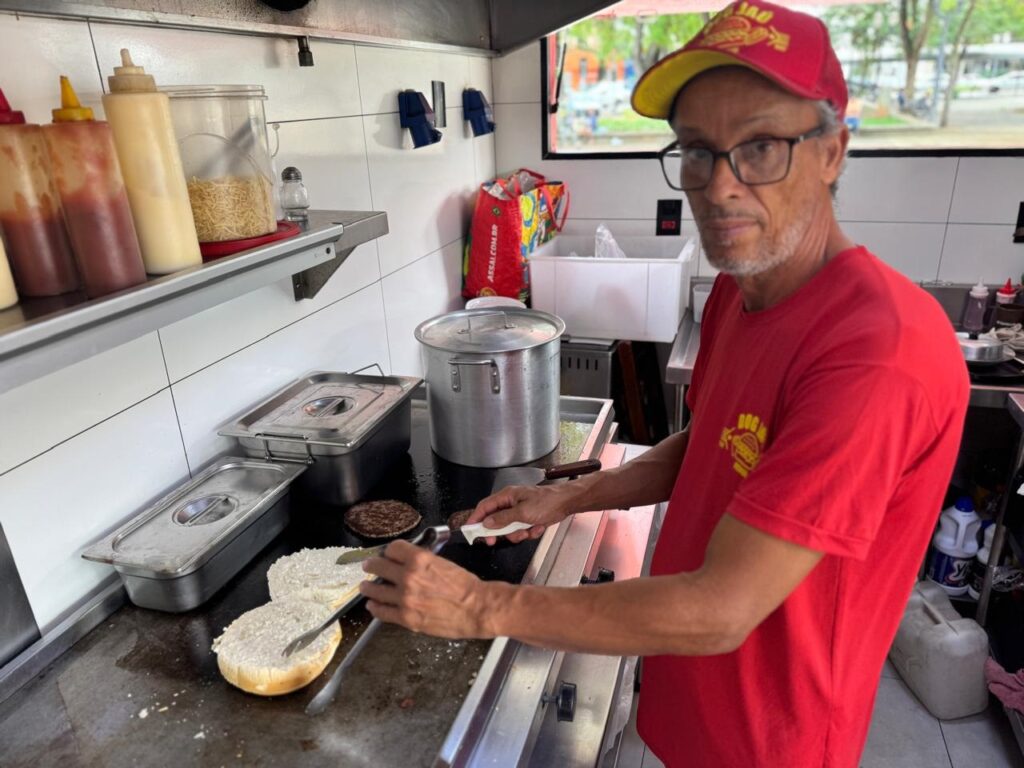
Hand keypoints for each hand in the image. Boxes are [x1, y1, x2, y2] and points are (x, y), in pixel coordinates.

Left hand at [360, 540, 498, 638]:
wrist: (477, 608)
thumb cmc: (466, 586)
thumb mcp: (443, 563)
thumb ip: (422, 562)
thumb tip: (408, 562)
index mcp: (419, 559)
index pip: (392, 548)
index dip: (388, 551)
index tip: (386, 554)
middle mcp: (408, 577)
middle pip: (378, 565)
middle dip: (372, 564)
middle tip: (368, 565)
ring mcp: (405, 598)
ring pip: (375, 589)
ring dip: (368, 587)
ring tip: (365, 586)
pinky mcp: (406, 618)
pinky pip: (382, 611)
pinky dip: (375, 607)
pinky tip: (373, 605)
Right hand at [466, 483, 574, 545]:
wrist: (566, 503)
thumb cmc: (547, 502)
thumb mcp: (523, 512)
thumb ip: (503, 518)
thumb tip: (487, 523)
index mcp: (507, 496)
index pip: (485, 507)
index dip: (475, 518)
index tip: (470, 530)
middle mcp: (511, 503)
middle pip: (495, 520)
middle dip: (499, 531)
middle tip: (495, 540)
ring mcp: (520, 511)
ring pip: (509, 528)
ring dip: (517, 533)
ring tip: (528, 530)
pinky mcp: (528, 519)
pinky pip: (521, 530)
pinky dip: (529, 532)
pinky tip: (538, 527)